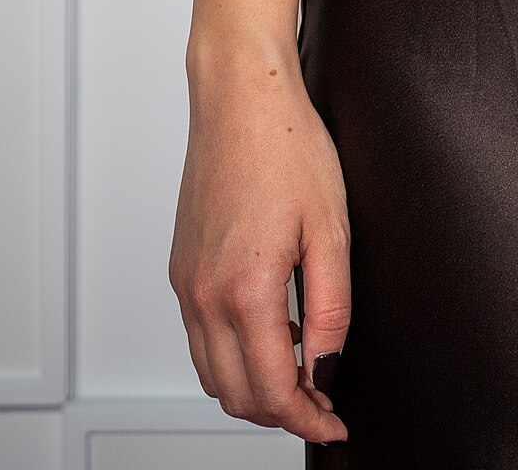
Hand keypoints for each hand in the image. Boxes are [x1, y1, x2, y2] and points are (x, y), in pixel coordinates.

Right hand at [170, 47, 351, 443]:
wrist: (240, 96)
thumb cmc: (289, 147)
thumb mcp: (331, 229)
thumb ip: (332, 309)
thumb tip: (328, 371)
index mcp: (245, 289)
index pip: (273, 391)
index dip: (309, 419)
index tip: (337, 421)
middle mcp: (204, 296)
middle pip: (237, 396)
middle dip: (283, 412)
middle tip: (326, 401)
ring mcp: (186, 284)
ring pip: (212, 376)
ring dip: (255, 389)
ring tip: (303, 371)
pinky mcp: (180, 269)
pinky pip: (200, 340)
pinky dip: (233, 356)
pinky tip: (273, 331)